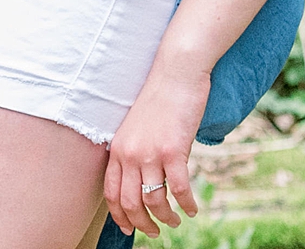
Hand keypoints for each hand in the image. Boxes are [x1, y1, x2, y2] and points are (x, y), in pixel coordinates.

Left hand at [104, 61, 211, 236]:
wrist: (176, 72)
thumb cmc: (159, 98)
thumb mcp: (135, 126)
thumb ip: (132, 151)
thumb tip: (139, 179)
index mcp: (117, 149)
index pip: (111, 194)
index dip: (120, 217)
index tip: (130, 228)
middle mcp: (130, 154)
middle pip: (130, 203)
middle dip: (143, 224)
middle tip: (156, 232)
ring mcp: (151, 153)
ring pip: (154, 201)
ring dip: (166, 218)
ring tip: (176, 221)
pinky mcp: (173, 151)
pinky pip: (179, 190)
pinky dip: (187, 204)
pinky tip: (192, 209)